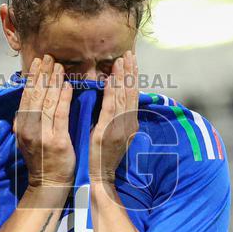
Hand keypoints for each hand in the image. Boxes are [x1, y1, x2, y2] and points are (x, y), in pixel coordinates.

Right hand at [14, 55, 74, 190]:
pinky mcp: (56, 140)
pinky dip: (63, 98)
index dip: (32, 77)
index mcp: (21, 125)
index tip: (38, 62)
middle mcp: (28, 128)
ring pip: (47, 101)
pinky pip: (60, 114)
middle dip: (42, 74)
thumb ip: (28, 119)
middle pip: (35, 94)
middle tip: (49, 57)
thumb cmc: (42, 159)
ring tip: (59, 66)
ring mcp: (41, 134)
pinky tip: (67, 86)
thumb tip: (30, 98)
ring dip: (53, 81)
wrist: (48, 183)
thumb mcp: (27, 137)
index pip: (26, 95)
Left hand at [90, 51, 138, 185]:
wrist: (100, 178)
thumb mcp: (112, 134)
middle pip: (131, 93)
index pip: (132, 95)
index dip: (132, 77)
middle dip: (131, 72)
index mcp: (129, 123)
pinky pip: (111, 109)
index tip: (130, 61)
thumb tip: (112, 99)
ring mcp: (120, 128)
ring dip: (123, 77)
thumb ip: (113, 117)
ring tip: (121, 60)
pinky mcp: (108, 133)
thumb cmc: (102, 157)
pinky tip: (110, 80)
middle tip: (129, 53)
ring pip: (124, 97)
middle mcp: (128, 123)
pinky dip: (112, 93)